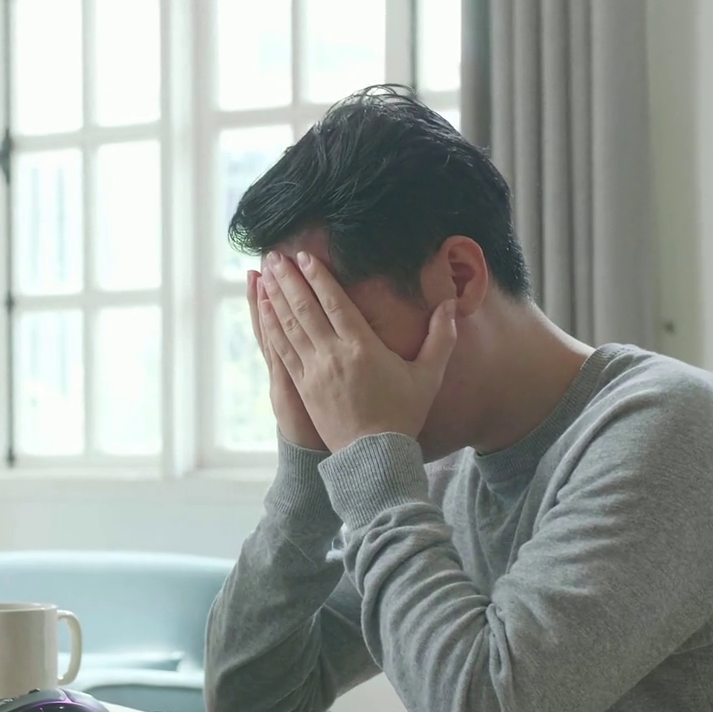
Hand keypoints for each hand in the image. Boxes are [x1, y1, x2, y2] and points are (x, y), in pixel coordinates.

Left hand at [256, 252, 455, 452]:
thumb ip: (441, 338)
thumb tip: (449, 305)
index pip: (334, 303)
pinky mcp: (302, 386)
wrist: (373, 457)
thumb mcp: (429, 376)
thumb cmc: (403, 415)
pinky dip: (271, 327)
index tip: (304, 256)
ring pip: (289, 325)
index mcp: (363, 347)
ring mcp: (314, 371)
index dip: (317, 277)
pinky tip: (263, 310)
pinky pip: (282, 350)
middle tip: (275, 255)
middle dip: (288, 278)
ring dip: (275, 296)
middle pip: (305, 307)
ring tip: (264, 272)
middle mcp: (333, 354)